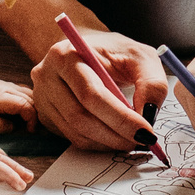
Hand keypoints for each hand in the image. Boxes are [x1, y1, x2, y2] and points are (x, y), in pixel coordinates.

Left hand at [0, 75, 37, 134]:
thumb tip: (13, 127)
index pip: (24, 104)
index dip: (32, 118)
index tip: (30, 131)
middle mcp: (6, 87)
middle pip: (32, 98)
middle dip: (38, 115)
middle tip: (35, 131)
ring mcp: (9, 85)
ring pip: (32, 94)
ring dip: (36, 109)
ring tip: (32, 125)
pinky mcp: (9, 87)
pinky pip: (27, 93)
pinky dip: (32, 103)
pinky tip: (28, 115)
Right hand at [29, 29, 169, 152]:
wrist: (89, 51)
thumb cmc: (115, 52)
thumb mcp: (141, 56)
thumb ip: (151, 82)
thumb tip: (148, 114)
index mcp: (65, 54)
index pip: (91, 93)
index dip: (120, 117)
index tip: (146, 131)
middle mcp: (46, 76)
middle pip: (79, 116)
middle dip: (115, 134)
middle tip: (142, 140)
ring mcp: (42, 97)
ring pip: (75, 132)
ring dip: (107, 142)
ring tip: (132, 139)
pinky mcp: (46, 115)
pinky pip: (72, 137)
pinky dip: (97, 143)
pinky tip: (115, 137)